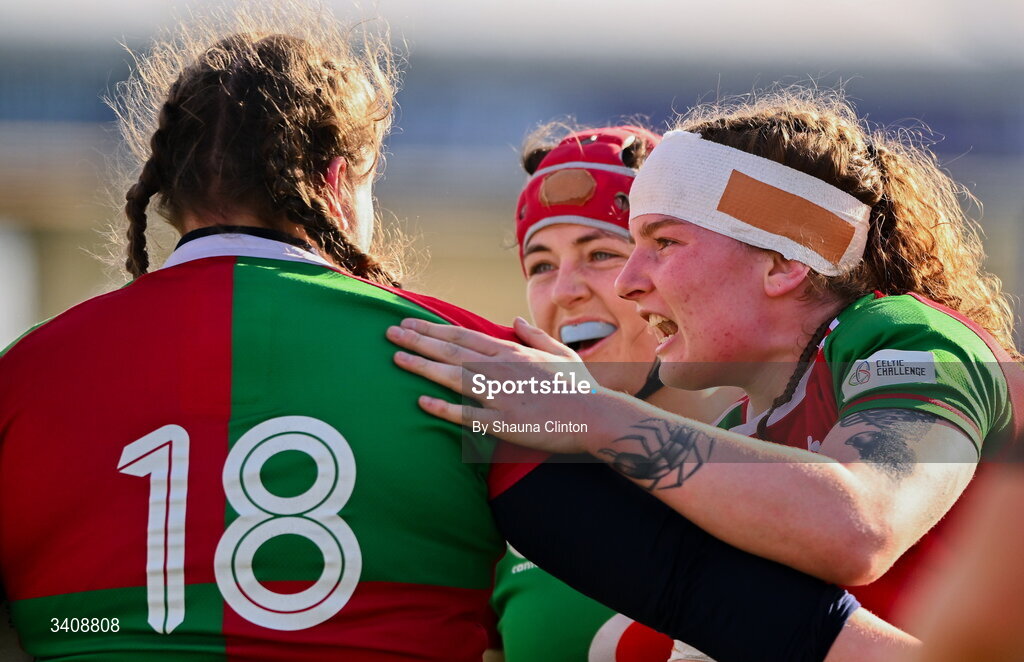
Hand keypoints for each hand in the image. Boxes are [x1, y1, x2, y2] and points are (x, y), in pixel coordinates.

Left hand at [386, 317, 603, 453]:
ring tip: (397, 359)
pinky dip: (444, 408)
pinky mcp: (504, 423)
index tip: (410, 322)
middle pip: (452, 351)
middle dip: (419, 340)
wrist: (596, 416)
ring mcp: (501, 395)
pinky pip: (468, 416)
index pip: (463, 336)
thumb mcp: (559, 352)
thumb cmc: (580, 387)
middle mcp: (502, 369)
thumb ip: (534, 335)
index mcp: (512, 352)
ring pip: (453, 378)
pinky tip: (422, 402)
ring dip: (423, 367)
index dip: (434, 329)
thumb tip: (516, 319)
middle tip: (390, 333)